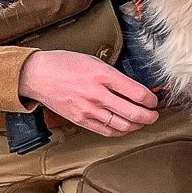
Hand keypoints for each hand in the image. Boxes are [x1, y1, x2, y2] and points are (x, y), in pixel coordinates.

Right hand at [18, 51, 158, 136]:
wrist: (37, 75)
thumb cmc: (64, 64)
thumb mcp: (93, 61)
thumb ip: (114, 76)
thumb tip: (134, 89)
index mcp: (103, 75)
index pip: (137, 93)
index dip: (151, 100)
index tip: (154, 100)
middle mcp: (97, 94)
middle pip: (133, 113)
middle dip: (149, 116)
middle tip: (154, 114)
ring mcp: (89, 110)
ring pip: (122, 126)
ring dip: (137, 125)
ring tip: (141, 121)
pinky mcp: (81, 120)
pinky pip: (107, 131)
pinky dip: (120, 131)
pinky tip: (125, 126)